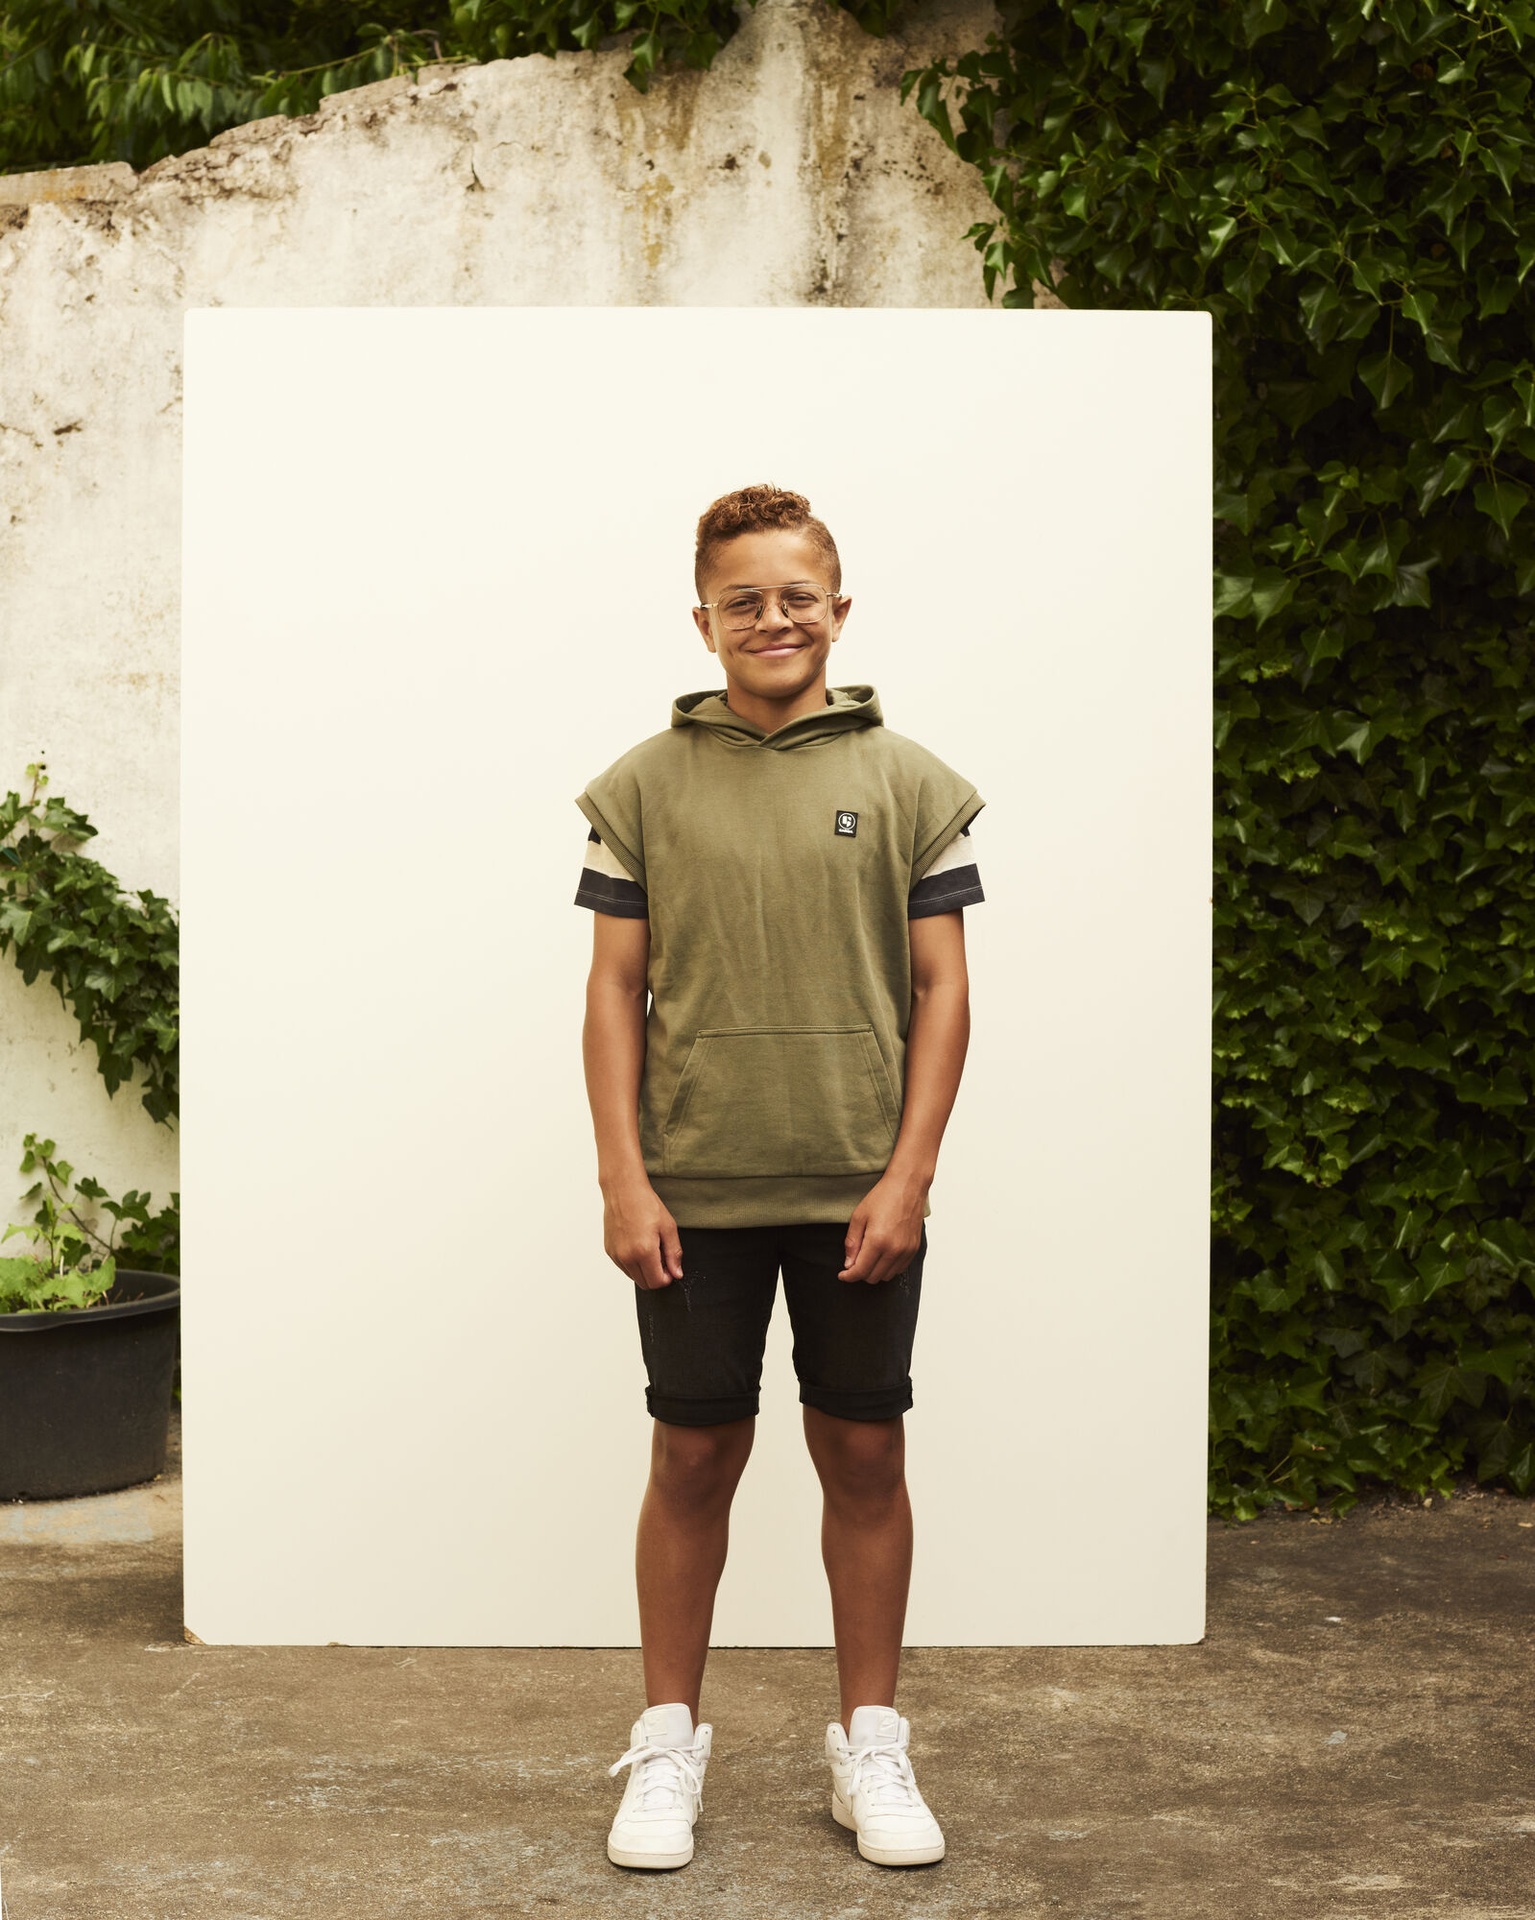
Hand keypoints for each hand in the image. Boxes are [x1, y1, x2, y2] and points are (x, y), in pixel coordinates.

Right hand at [602, 1176, 682, 1290]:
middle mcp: (627, 1256)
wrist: (623, 1190)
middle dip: (656, 1276)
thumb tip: (677, 1273)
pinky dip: (633, 1263)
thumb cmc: (645, 1204)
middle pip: (645, 1284)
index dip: (667, 1278)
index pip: (657, 1282)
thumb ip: (673, 1253)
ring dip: (644, 1270)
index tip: (670, 1267)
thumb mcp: (668, 1227)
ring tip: (649, 1248)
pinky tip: (638, 1245)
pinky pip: (624, 1267)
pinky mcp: (609, 1251)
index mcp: (644, 1251)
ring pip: (634, 1277)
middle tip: (662, 1258)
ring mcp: (616, 1255)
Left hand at [838, 1174, 925, 1284]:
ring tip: (869, 1255)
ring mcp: (906, 1250)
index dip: (848, 1276)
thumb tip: (848, 1264)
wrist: (907, 1186)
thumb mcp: (859, 1216)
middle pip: (873, 1277)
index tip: (842, 1275)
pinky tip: (882, 1254)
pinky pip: (899, 1269)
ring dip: (875, 1271)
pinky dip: (888, 1267)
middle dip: (860, 1273)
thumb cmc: (883, 1197)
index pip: (860, 1271)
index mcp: (878, 1241)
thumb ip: (852, 1243)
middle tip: (854, 1261)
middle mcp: (894, 1249)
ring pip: (886, 1276)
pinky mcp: (914, 1249)